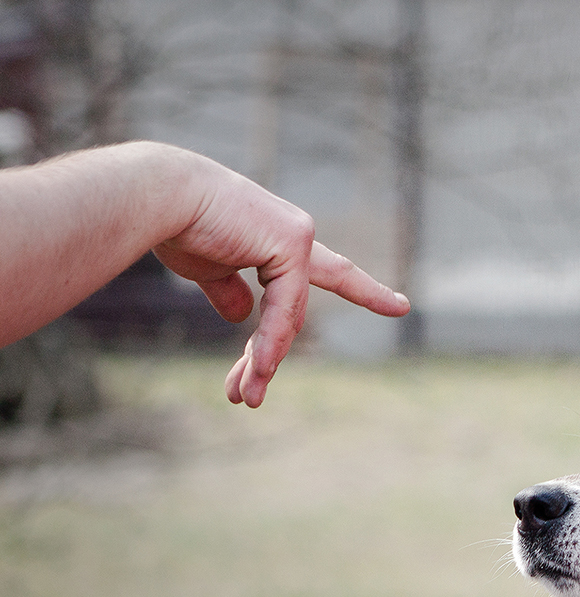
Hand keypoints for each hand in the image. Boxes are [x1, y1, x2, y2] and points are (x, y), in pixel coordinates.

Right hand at [151, 151, 410, 406]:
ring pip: (288, 317)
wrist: (159, 196)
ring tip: (244, 398)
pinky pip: (285, 307)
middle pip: (293, 312)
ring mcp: (299, 237)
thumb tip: (243, 318)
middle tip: (250, 399)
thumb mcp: (206, 268)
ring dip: (262, 361)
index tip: (402, 307)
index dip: (364, 290)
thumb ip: (230, 291)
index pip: (329, 272)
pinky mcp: (292, 243)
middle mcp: (297, 235)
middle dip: (268, 357)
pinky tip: (261, 368)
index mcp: (279, 239)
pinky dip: (270, 340)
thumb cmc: (177, 226)